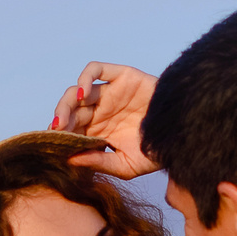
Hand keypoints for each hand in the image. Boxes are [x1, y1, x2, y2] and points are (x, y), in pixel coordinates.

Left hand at [49, 64, 158, 179]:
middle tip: (57, 133)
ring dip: (65, 104)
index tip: (54, 147)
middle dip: (60, 122)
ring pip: (77, 92)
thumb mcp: (126, 166)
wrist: (182, 133)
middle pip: (70, 111)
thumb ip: (99, 162)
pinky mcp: (120, 76)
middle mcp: (100, 111)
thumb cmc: (156, 151)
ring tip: (63, 120)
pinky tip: (82, 94)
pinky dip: (84, 78)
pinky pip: (96, 70)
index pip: (70, 130)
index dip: (60, 136)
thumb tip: (70, 161)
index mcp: (98, 131)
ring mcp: (109, 93)